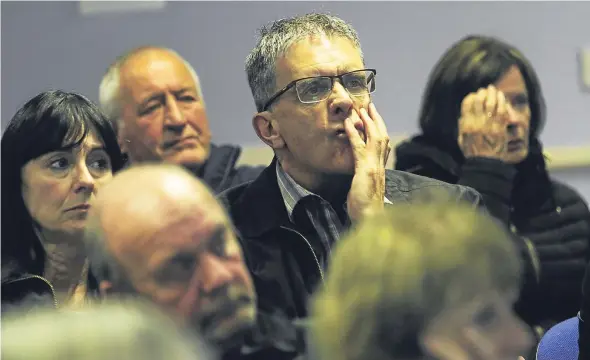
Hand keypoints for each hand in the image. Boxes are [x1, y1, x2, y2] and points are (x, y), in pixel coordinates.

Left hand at [345, 103, 390, 222]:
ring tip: (361, 108)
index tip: (374, 118)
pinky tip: (349, 123)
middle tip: (370, 105)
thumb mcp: (364, 190)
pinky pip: (359, 148)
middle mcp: (380, 166)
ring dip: (368, 121)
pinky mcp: (366, 171)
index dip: (379, 130)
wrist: (370, 221)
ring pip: (375, 138)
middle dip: (377, 119)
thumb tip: (362, 177)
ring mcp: (374, 167)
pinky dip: (354, 134)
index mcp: (380, 169)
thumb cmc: (366, 209)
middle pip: (382, 136)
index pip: (382, 145)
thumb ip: (364, 180)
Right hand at [458, 85, 511, 161]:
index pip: (467, 104)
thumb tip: (462, 117)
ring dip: (493, 94)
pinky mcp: (500, 127)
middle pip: (479, 101)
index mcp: (466, 124)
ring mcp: (489, 124)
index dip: (471, 96)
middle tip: (486, 89)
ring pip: (491, 103)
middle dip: (483, 93)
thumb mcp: (462, 139)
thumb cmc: (473, 153)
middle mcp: (477, 122)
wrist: (485, 162)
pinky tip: (502, 97)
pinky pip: (501, 110)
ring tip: (494, 90)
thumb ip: (462, 127)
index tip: (475, 94)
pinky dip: (502, 101)